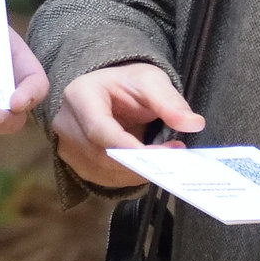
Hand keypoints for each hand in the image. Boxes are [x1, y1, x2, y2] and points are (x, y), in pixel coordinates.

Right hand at [52, 62, 204, 187]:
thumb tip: (193, 123)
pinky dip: (129, 176)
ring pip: (103, 172)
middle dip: (140, 162)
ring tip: (165, 157)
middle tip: (174, 157)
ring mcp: (67, 146)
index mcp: (79, 95)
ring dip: (137, 171)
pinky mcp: (76, 163)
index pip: (99, 129)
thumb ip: (170, 102)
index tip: (163, 155)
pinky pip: (104, 179)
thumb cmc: (127, 83)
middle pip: (101, 155)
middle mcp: (66, 123)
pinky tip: (147, 164)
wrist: (111, 91)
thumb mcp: (151, 81)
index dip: (129, 147)